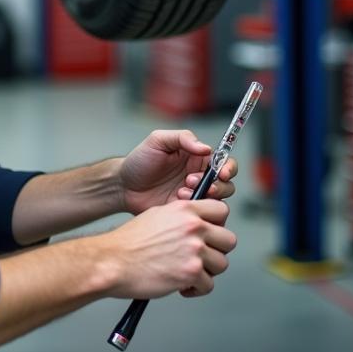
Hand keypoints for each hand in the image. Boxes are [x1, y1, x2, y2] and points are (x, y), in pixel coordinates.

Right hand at [104, 199, 236, 298]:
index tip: (210, 234)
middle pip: (229, 240)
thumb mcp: (158, 215)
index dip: (218, 224)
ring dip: (207, 272)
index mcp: (186, 210)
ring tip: (189, 274)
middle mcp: (193, 227)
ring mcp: (194, 250)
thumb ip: (182, 218)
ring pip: (222, 264)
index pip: (222, 211)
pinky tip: (182, 286)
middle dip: (217, 251)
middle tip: (202, 258)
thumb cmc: (130, 242)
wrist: (113, 262)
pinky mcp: (191, 273)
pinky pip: (208, 285)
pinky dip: (196, 289)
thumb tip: (198, 226)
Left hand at [119, 129, 236, 215]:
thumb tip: (207, 148)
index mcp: (197, 157)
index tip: (222, 172)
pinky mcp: (186, 212)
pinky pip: (201, 213)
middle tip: (192, 181)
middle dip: (217, 184)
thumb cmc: (139, 160)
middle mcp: (199, 176)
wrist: (124, 186)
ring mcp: (194, 195)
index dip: (228, 167)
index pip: (224, 161)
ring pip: (217, 201)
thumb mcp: (158, 140)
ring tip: (181, 191)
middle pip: (226, 184)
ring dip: (204, 196)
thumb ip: (183, 138)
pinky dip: (194, 208)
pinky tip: (177, 201)